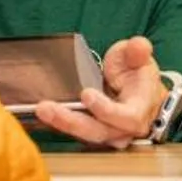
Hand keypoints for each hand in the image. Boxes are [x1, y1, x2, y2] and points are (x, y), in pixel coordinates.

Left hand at [31, 36, 165, 150]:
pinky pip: (74, 131)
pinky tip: (43, 112)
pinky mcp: (91, 132)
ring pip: (83, 134)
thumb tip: (139, 46)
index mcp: (139, 111)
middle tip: (46, 108)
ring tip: (41, 109)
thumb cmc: (139, 77)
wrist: (140, 95)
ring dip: (60, 123)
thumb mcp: (139, 59)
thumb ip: (138, 52)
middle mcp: (123, 129)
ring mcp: (107, 134)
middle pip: (97, 131)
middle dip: (70, 121)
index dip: (106, 109)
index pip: (125, 117)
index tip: (86, 94)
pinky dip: (58, 123)